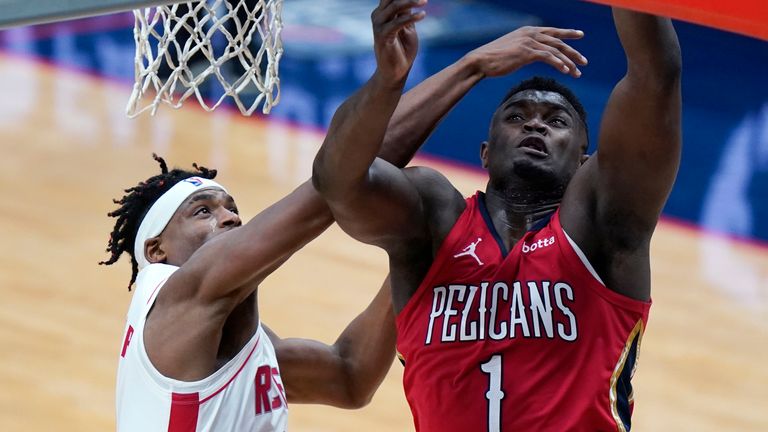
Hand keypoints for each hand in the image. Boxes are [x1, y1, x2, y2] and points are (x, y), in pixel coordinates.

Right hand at [371, 0, 426, 84]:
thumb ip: (407, 13)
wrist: (395, 72)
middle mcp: (378, 17)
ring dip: (410, 2)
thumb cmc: (402, 50)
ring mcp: (378, 26)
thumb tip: (412, 0)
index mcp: (383, 13)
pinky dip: (411, 18)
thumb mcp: (408, 28)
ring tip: (424, 1)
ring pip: (394, 7)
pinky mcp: (382, 36)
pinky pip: (397, 23)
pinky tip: (422, 15)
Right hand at [467, 26, 587, 77]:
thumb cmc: (493, 59)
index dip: (567, 33)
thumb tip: (531, 55)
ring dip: (569, 62)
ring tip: (577, 72)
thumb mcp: (512, 49)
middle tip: (584, 62)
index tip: (580, 35)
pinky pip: (548, 57)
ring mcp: (529, 42)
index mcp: (528, 31)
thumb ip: (525, 49)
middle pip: (558, 41)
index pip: (552, 31)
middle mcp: (530, 33)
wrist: (480, 61)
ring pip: (555, 50)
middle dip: (573, 51)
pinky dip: (558, 63)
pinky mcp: (526, 52)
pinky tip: (565, 71)